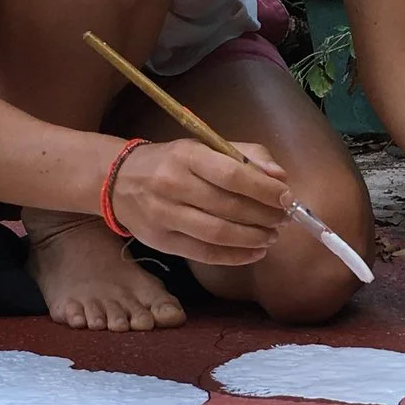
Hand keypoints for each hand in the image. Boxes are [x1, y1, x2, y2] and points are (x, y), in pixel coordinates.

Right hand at [108, 136, 290, 264]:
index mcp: (187, 156)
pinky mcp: (161, 242)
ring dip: (253, 238)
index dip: (264, 190)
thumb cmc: (171, 163)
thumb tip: (280, 177)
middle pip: (229, 207)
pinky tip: (254, 252)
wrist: (117, 181)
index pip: (232, 175)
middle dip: (264, 217)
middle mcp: (173, 185)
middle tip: (283, 220)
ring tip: (271, 236)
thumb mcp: (204, 147)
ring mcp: (164, 216)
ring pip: (218, 234)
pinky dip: (236, 256)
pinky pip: (206, 254)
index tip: (286, 198)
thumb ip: (246, 156)